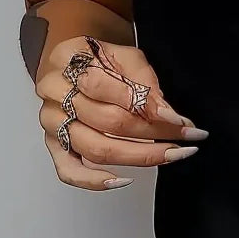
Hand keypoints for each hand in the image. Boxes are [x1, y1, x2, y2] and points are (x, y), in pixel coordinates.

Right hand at [35, 35, 207, 191]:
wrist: (76, 62)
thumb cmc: (101, 58)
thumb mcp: (127, 56)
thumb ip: (146, 83)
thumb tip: (168, 116)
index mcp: (69, 61)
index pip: (108, 88)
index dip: (147, 107)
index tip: (180, 121)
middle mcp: (55, 93)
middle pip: (108, 122)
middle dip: (154, 133)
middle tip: (185, 138)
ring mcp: (53, 121)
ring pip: (96, 149)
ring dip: (138, 157)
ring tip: (170, 154)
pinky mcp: (55, 144)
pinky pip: (70, 171)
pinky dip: (95, 180)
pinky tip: (123, 180)